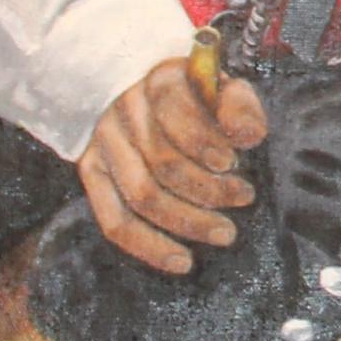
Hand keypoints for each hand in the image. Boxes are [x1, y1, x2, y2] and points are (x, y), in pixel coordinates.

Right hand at [78, 55, 270, 276]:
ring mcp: (102, 143)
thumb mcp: (222, 89)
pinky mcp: (92, 173)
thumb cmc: (197, 98)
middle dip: (208, 187)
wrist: (144, 91)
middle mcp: (122, 108)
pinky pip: (114, 221)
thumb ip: (239, 107)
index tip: (230, 162)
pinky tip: (182, 262)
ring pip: (142, 196)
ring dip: (188, 221)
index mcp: (157, 79)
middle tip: (244, 197)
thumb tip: (247, 136)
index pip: (173, 108)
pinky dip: (149, 247)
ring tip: (225, 232)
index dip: (201, 139)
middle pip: (161, 161)